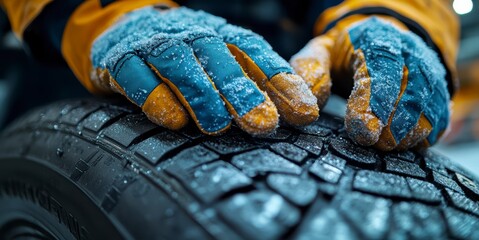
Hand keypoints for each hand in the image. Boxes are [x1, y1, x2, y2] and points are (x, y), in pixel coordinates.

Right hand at [90, 6, 317, 134]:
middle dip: (243, 92)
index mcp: (223, 37)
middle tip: (263, 124)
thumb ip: (261, 84)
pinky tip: (173, 120)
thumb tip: (305, 111)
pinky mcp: (122, 61)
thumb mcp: (226, 63)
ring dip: (201, 95)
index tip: (304, 112)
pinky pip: (136, 76)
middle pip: (220, 58)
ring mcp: (156, 46)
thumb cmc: (189, 58)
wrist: (127, 30)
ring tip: (217, 126)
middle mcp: (192, 37)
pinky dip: (154, 97)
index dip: (282, 81)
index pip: (257, 54)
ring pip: (180, 64)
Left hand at [290, 16, 449, 150]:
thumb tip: (307, 108)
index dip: (374, 102)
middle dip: (394, 121)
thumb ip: (309, 72)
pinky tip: (408, 144)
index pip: (381, 67)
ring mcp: (427, 69)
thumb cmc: (344, 53)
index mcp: (376, 38)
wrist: (381, 40)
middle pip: (411, 88)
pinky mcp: (437, 89)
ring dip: (411, 130)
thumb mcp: (320, 52)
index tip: (365, 131)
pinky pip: (440, 113)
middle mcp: (408, 51)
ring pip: (429, 102)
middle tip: (376, 144)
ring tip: (390, 146)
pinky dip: (428, 132)